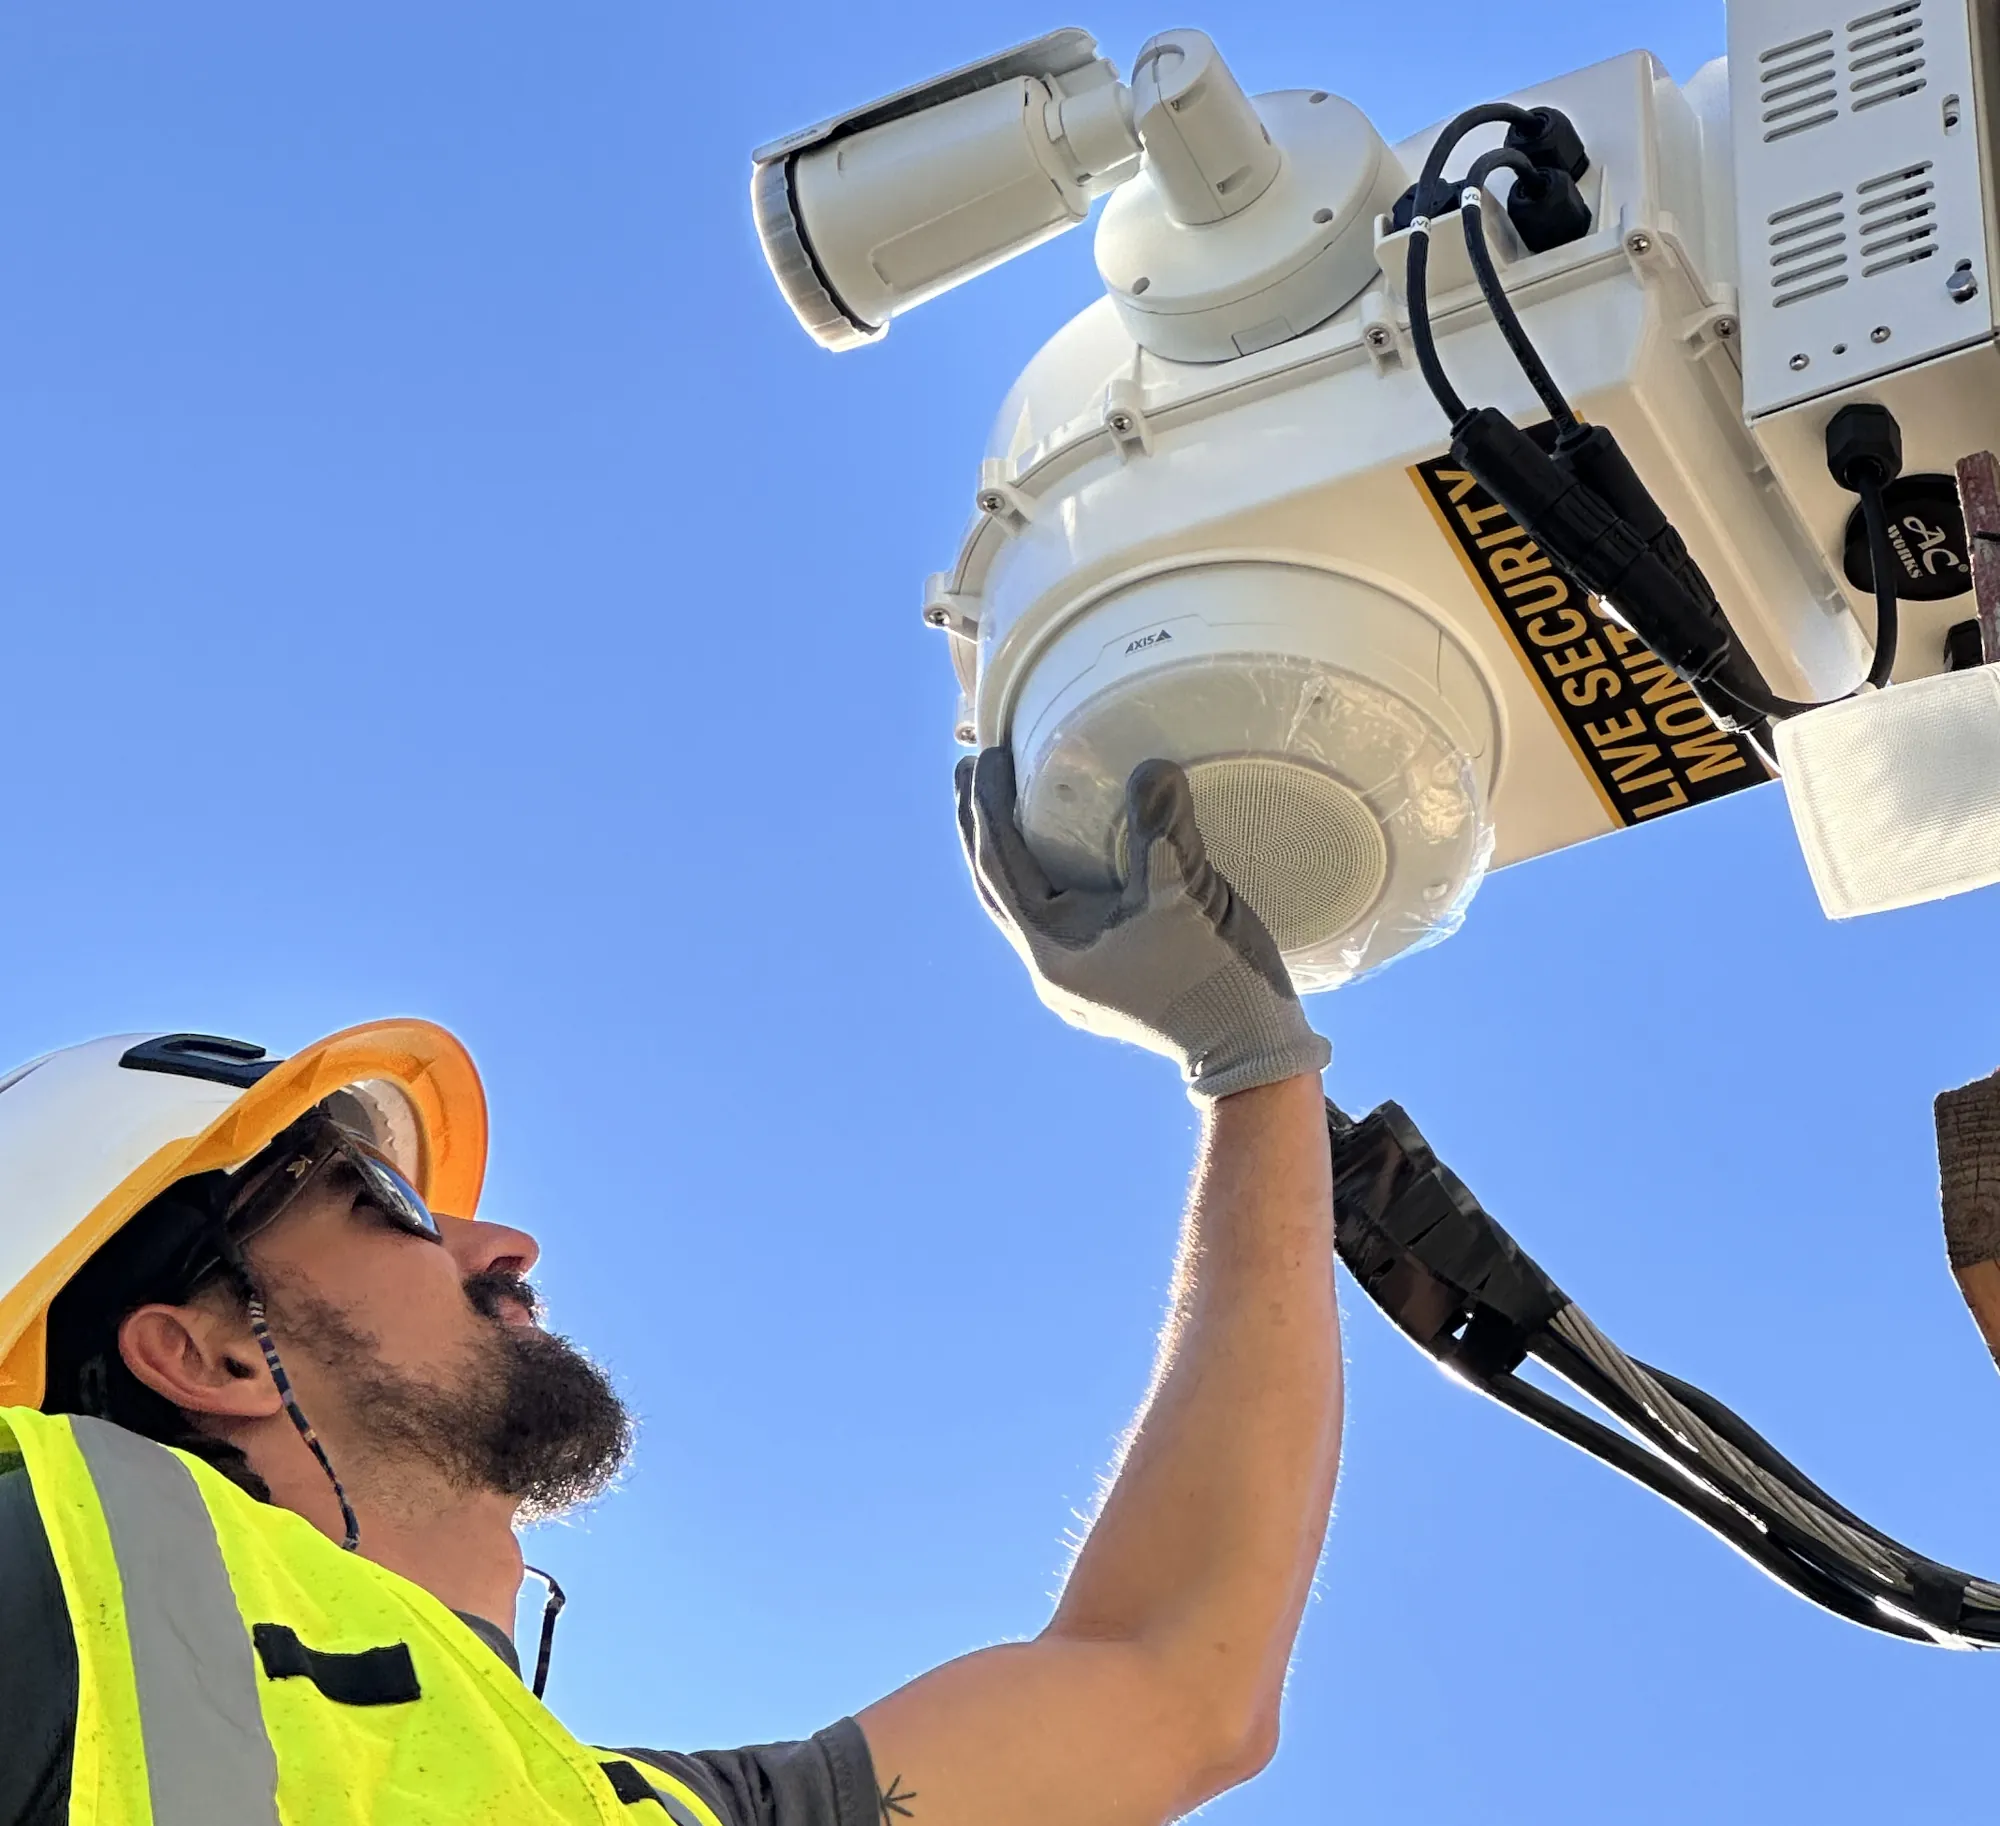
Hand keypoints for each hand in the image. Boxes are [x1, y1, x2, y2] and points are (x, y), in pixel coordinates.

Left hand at [956, 748, 1329, 1099]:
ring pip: (1022, 904)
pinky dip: (1048, 875)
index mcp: (1051, 954)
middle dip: (980, 826)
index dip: (986, 808)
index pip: (998, 867)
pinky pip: (1055, 915)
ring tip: (1002, 801)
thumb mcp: (1186, 898)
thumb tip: (1152, 767)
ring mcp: (1074, 977)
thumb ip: (1163, 832)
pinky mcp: (1100, 976)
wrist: (1252, 1054)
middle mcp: (1050, 968)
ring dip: (1009, 851)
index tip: (982, 757)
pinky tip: (1061, 851)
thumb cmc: (1214, 982)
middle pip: (996, 886)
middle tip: (969, 768)